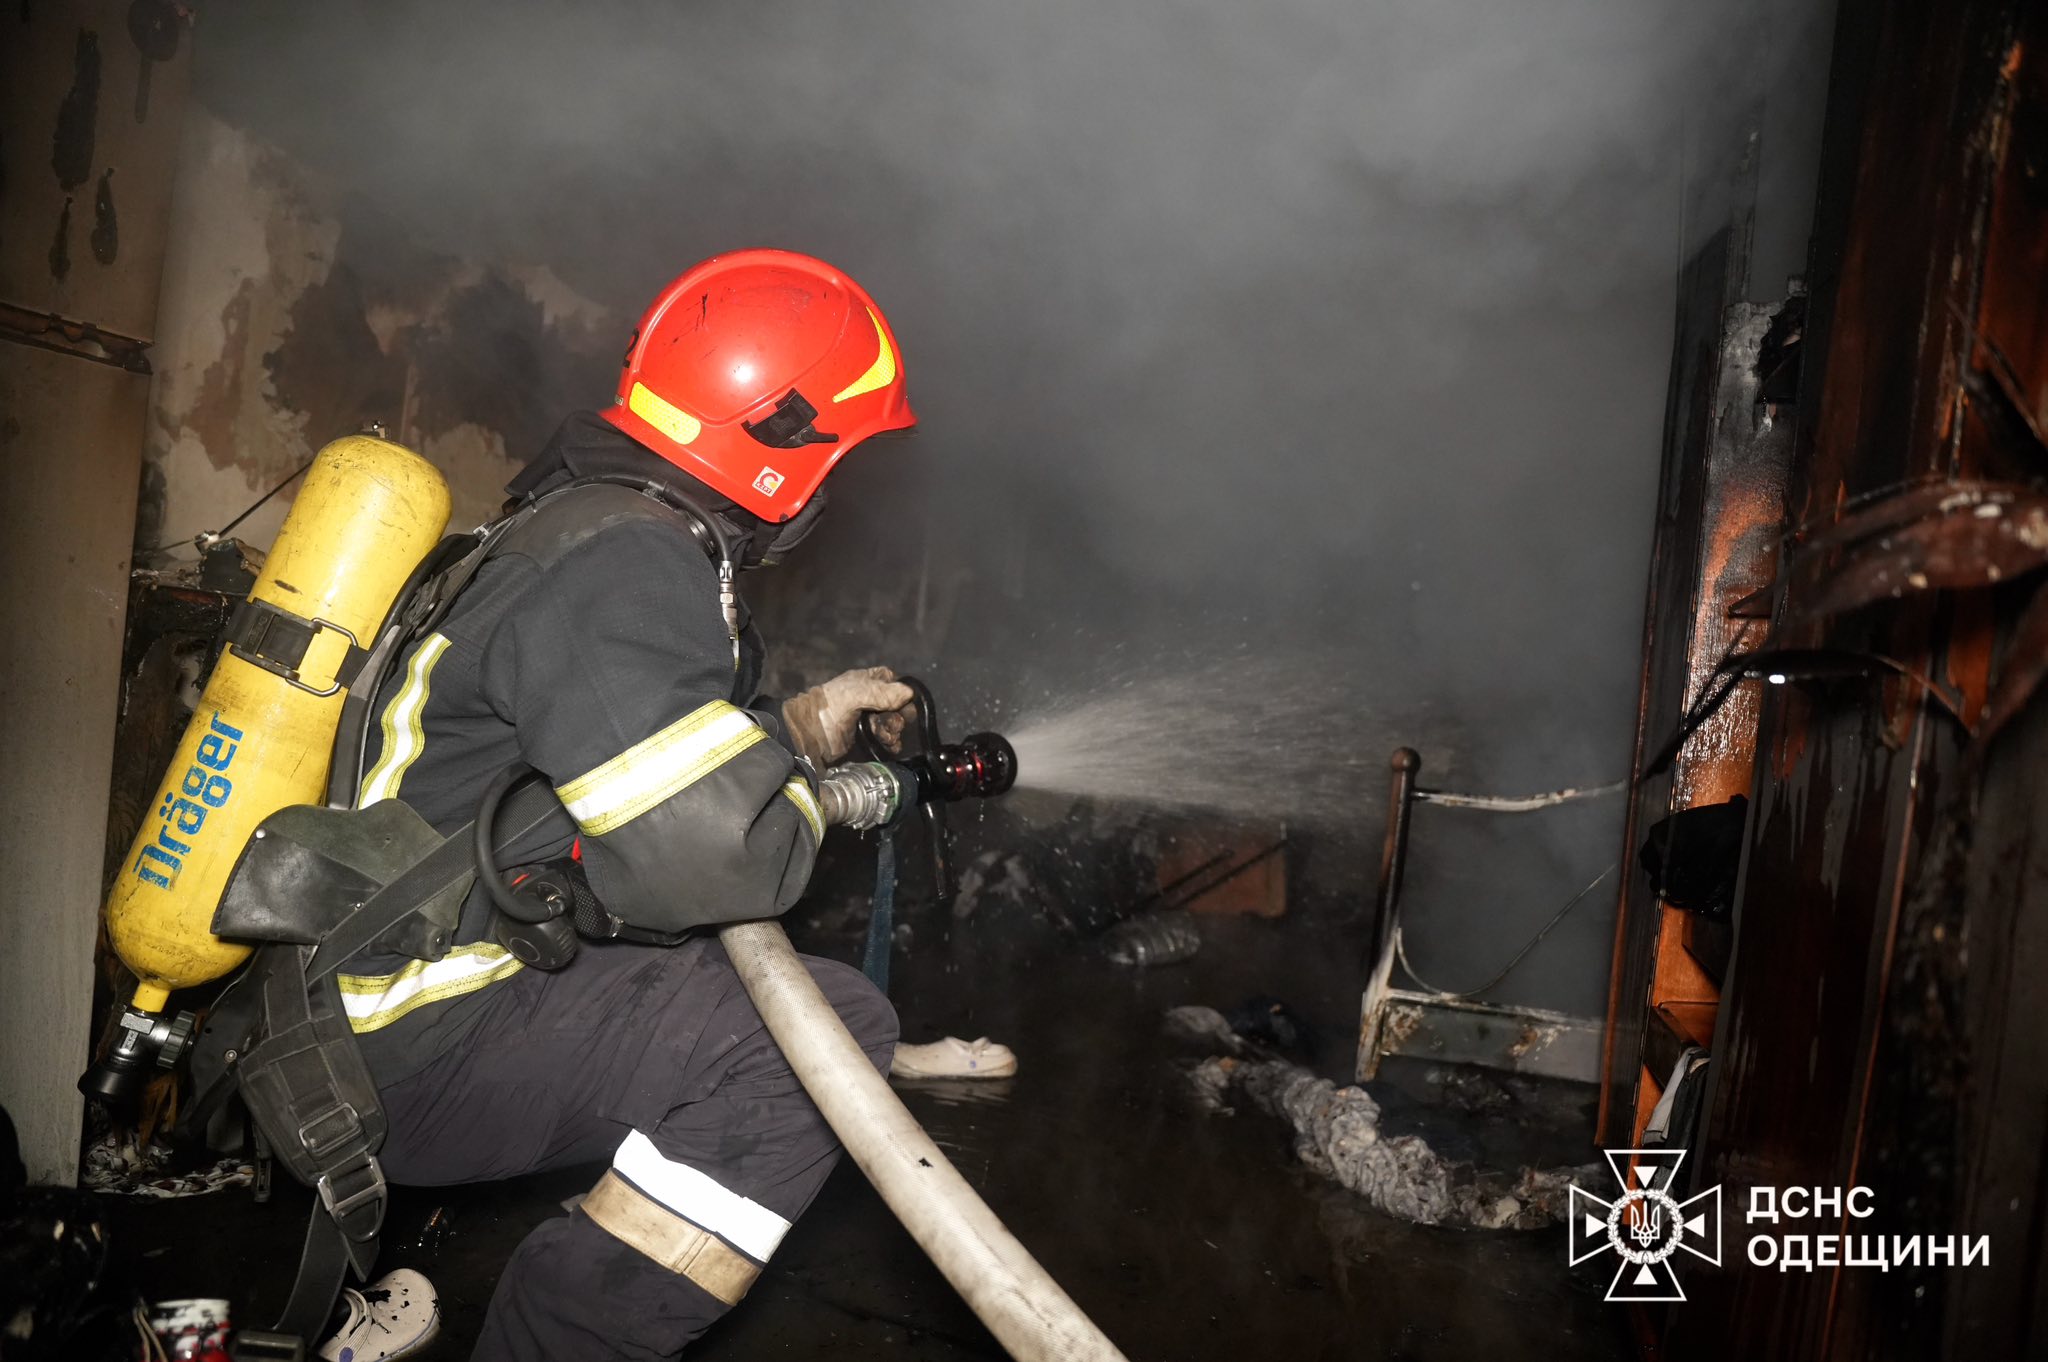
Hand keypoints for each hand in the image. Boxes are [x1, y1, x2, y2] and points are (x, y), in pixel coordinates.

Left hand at [782, 666, 915, 766]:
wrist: (808, 735)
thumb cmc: (829, 708)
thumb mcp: (855, 694)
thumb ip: (883, 692)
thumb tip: (909, 692)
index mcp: (865, 682)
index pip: (891, 680)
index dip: (900, 689)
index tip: (903, 700)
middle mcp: (869, 699)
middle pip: (896, 704)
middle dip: (899, 714)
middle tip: (893, 723)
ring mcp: (867, 720)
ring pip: (893, 722)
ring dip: (895, 730)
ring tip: (887, 735)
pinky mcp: (866, 739)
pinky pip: (887, 738)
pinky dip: (892, 742)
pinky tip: (890, 744)